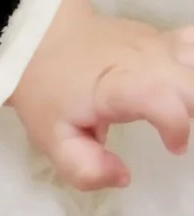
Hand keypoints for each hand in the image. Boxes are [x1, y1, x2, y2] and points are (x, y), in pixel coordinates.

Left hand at [9, 0, 193, 190]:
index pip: (165, 101)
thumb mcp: (53, 138)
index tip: (172, 148)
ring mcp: (158, 43)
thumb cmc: (47, 89)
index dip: (176, 127)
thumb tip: (124, 178)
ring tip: (184, 111)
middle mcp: (147, 59)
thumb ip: (84, 168)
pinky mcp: (165, 37)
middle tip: (177, 132)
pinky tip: (191, 82)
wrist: (38, 37)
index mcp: (118, 84)